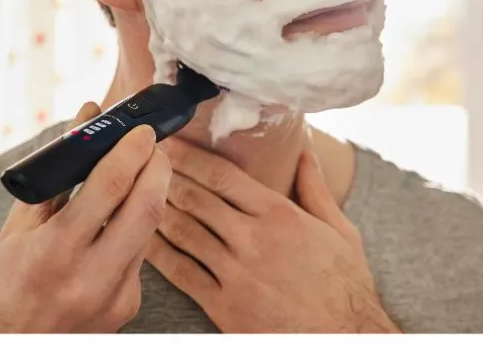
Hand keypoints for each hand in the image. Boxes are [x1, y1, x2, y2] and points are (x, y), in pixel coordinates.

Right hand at [0, 102, 170, 332]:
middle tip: (152, 146)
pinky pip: (141, 253)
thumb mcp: (17, 231)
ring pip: (149, 228)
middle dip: (157, 166)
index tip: (140, 132)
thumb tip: (84, 124)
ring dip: (150, 193)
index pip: (110, 187)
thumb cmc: (5, 287)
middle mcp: (92, 276)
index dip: (132, 150)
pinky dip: (136, 227)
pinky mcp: (129, 305)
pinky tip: (123, 219)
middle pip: (147, 206)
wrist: (8, 350)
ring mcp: (116, 295)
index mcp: (56, 252)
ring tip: (140, 172)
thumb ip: (54, 179)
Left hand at [147, 138, 398, 332]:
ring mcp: (235, 273)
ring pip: (183, 232)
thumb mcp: (340, 230)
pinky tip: (144, 240)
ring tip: (137, 193)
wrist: (345, 339)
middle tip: (144, 161)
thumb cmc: (345, 286)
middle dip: (165, 176)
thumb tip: (305, 152)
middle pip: (196, 198)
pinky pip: (181, 273)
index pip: (223, 175)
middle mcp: (252, 239)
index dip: (191, 156)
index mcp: (279, 214)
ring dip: (156, 208)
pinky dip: (158, 254)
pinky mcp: (224, 306)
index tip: (172, 143)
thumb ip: (316, 188)